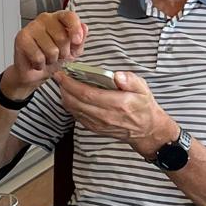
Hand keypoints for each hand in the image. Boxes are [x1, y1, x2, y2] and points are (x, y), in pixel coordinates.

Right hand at [6, 11, 87, 95]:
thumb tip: (84, 28)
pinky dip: (40, 64)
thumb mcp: (73, 50)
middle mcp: (45, 19)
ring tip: (46, 58)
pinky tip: (37, 62)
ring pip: (51, 49)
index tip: (77, 41)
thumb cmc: (53, 57)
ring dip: (51, 60)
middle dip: (63, 53)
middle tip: (57, 55)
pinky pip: (38, 56)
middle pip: (62, 37)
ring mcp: (32, 27)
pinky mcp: (21, 38)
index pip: (69, 16)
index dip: (75, 29)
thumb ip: (80, 40)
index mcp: (59, 18)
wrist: (35, 72)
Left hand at [57, 69, 173, 157]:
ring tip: (63, 85)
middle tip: (59, 77)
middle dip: (64, 89)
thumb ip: (131, 80)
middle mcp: (105, 115)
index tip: (62, 75)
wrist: (146, 130)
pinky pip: (78, 117)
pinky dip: (70, 106)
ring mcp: (99, 124)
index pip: (87, 94)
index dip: (71, 84)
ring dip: (65, 97)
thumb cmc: (143, 106)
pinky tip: (70, 97)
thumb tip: (117, 75)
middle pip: (76, 102)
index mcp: (117, 103)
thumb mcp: (143, 88)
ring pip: (74, 110)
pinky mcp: (95, 128)